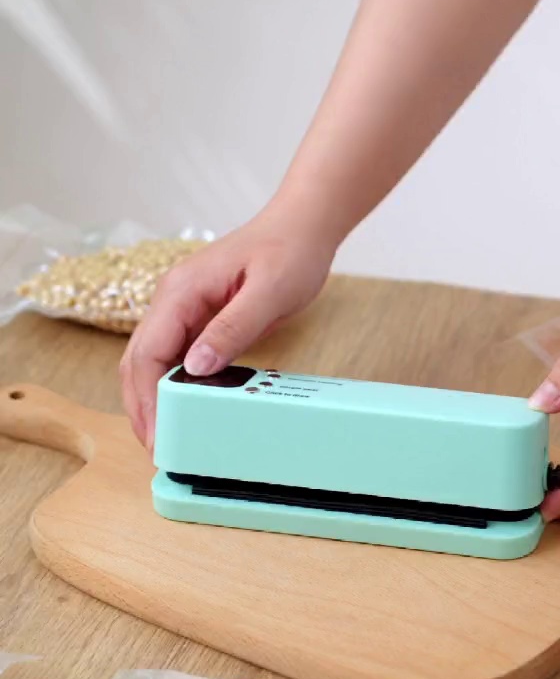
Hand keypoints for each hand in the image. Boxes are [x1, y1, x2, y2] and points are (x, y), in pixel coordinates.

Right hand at [119, 200, 335, 448]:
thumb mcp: (268, 294)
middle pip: (139, 362)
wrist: (301, 227)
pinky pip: (177, 357)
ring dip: (154, 400)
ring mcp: (184, 309)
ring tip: (169, 440)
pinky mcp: (200, 319)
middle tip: (159, 451)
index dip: (147, 398)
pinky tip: (188, 412)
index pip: (146, 353)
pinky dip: (175, 387)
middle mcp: (173, 301)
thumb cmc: (289, 252)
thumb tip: (194, 368)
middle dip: (142, 407)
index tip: (158, 435)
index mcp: (180, 292)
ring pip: (153, 362)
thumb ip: (231, 329)